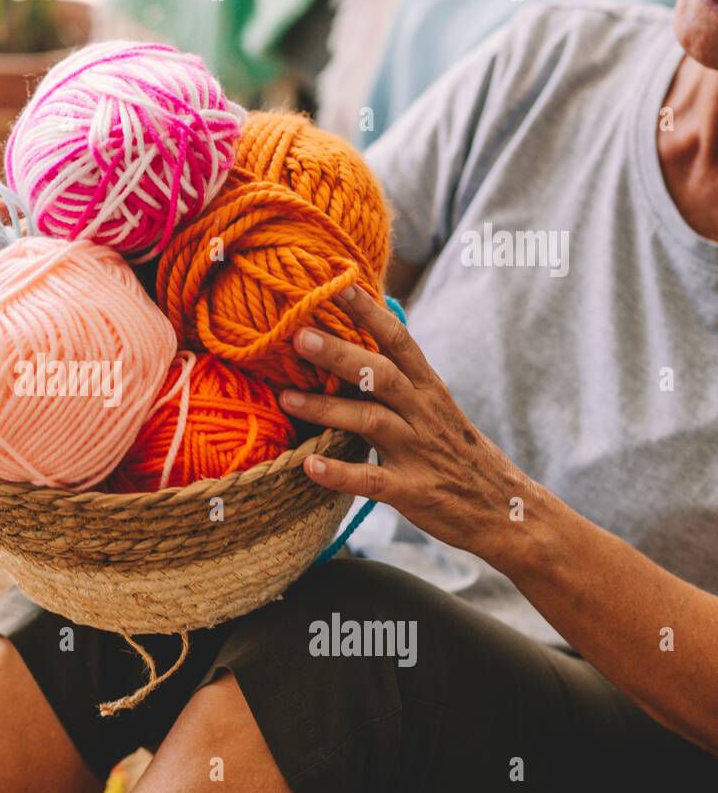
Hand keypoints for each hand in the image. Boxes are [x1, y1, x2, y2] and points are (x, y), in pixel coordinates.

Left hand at [279, 286, 535, 561]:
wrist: (507, 510)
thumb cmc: (457, 455)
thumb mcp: (434, 409)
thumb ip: (397, 382)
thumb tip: (353, 346)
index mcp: (428, 388)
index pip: (399, 340)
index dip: (369, 311)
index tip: (338, 281)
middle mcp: (423, 413)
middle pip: (380, 374)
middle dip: (339, 352)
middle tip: (298, 333)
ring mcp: (419, 451)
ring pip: (371, 421)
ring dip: (327, 408)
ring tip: (285, 397)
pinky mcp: (414, 491)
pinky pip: (373, 481)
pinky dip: (340, 473)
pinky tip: (309, 466)